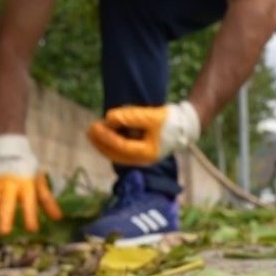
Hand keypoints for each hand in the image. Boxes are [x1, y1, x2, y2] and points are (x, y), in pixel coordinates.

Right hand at [0, 135, 62, 239]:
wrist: (8, 151)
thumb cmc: (27, 170)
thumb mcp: (39, 181)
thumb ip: (47, 200)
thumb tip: (59, 219)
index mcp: (25, 184)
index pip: (29, 202)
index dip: (30, 215)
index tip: (31, 230)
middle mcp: (8, 185)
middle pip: (5, 203)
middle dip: (4, 219)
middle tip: (4, 234)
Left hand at [86, 101, 200, 165]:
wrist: (185, 125)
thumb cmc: (170, 120)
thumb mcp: (151, 116)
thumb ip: (130, 117)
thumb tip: (109, 118)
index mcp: (147, 153)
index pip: (121, 147)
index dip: (107, 136)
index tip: (96, 125)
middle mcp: (143, 159)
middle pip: (116, 154)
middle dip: (101, 142)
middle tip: (90, 129)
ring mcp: (141, 157)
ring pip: (117, 154)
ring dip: (104, 144)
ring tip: (93, 132)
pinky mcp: (140, 152)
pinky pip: (121, 151)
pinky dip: (111, 143)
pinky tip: (105, 135)